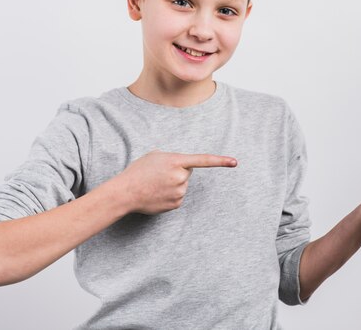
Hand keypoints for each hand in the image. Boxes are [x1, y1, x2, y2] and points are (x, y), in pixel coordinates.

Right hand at [118, 150, 237, 214]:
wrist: (125, 192)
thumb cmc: (138, 171)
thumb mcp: (155, 156)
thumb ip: (173, 159)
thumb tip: (181, 168)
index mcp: (176, 161)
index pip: (203, 160)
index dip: (220, 161)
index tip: (235, 162)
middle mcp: (180, 177)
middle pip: (187, 173)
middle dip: (178, 172)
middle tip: (159, 174)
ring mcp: (179, 192)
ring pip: (182, 185)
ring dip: (173, 184)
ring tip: (155, 184)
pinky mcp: (175, 204)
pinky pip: (178, 197)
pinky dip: (169, 195)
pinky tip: (156, 194)